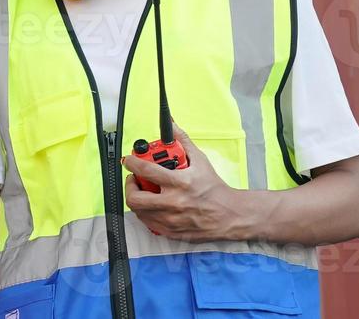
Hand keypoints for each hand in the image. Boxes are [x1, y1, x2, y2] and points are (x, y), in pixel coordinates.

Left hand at [122, 124, 248, 241]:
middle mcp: (172, 203)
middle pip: (135, 197)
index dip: (132, 163)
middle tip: (135, 179)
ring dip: (137, 199)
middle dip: (130, 185)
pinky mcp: (171, 232)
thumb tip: (172, 126)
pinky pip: (148, 223)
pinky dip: (146, 213)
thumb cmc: (215, 189)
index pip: (145, 171)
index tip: (128, 160)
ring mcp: (170, 220)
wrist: (230, 215)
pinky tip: (153, 205)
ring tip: (144, 191)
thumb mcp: (200, 161)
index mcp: (179, 183)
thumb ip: (183, 141)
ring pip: (138, 211)